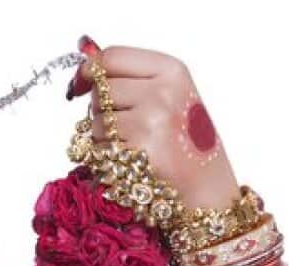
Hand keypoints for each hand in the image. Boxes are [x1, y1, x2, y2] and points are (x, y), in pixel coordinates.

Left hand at [69, 37, 239, 208]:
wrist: (206, 186)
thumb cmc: (186, 141)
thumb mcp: (172, 95)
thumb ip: (132, 78)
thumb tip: (85, 64)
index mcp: (173, 71)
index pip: (113, 57)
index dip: (90, 69)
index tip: (82, 81)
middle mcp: (163, 93)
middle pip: (101, 90)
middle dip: (103, 108)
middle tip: (128, 125)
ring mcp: (151, 123)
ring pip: (97, 122)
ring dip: (105, 137)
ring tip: (136, 146)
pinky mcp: (139, 154)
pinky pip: (100, 150)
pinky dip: (107, 159)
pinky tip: (132, 162)